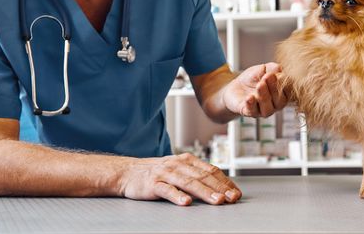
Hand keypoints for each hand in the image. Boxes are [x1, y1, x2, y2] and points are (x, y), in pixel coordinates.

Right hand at [120, 153, 241, 205]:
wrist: (127, 172)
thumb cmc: (156, 173)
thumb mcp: (178, 169)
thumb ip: (196, 175)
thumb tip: (220, 186)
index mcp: (187, 160)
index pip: (211, 170)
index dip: (225, 182)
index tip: (236, 193)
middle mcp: (178, 164)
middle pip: (203, 176)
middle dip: (220, 188)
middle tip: (232, 198)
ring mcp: (165, 173)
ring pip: (189, 183)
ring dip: (205, 192)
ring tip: (217, 201)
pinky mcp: (153, 183)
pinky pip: (167, 190)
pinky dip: (177, 196)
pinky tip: (186, 202)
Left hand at [223, 62, 287, 116]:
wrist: (234, 87)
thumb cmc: (252, 79)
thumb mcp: (263, 69)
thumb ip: (272, 68)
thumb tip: (279, 68)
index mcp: (282, 94)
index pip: (289, 91)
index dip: (285, 84)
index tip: (279, 74)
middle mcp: (274, 105)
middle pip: (279, 101)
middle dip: (274, 88)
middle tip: (268, 77)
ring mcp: (262, 111)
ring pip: (267, 109)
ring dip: (264, 96)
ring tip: (260, 85)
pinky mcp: (248, 112)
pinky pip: (251, 111)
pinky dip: (251, 104)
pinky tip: (249, 97)